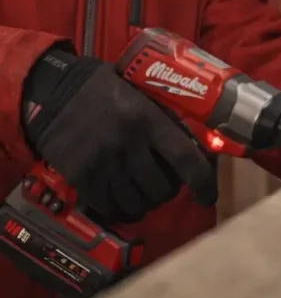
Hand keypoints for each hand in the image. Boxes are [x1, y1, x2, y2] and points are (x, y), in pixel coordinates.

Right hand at [23, 50, 217, 221]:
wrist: (54, 92)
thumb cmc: (105, 88)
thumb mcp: (141, 93)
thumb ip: (165, 117)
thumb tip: (196, 143)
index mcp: (149, 119)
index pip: (185, 158)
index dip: (203, 182)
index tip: (208, 196)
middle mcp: (129, 145)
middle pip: (162, 188)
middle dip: (168, 191)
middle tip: (165, 183)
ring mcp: (104, 164)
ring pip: (138, 202)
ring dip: (146, 202)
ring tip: (144, 193)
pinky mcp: (82, 178)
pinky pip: (111, 208)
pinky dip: (122, 209)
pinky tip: (123, 200)